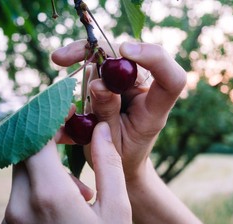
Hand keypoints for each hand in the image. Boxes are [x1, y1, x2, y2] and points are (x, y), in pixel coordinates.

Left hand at [0, 122, 131, 223]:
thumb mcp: (117, 209)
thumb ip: (107, 163)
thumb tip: (100, 129)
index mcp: (49, 197)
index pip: (35, 141)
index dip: (48, 122)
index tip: (65, 112)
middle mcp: (18, 209)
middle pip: (26, 156)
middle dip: (50, 149)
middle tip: (78, 161)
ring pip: (22, 178)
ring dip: (48, 175)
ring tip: (81, 197)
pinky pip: (18, 200)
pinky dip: (39, 195)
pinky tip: (65, 214)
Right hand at [52, 40, 185, 182]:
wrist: (122, 163)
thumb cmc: (122, 158)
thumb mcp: (112, 143)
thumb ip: (107, 114)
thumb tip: (98, 83)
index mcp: (153, 111)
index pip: (171, 80)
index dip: (154, 59)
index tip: (124, 52)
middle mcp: (145, 93)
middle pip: (132, 59)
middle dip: (98, 51)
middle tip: (63, 57)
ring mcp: (132, 87)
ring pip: (113, 57)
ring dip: (85, 56)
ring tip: (61, 62)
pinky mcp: (117, 83)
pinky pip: (102, 65)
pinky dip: (82, 62)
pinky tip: (64, 64)